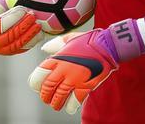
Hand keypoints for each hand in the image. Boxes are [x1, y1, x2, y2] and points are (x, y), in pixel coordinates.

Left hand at [28, 19, 144, 113]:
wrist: (108, 45)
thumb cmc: (89, 40)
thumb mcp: (69, 38)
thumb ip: (55, 44)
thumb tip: (45, 49)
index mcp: (58, 58)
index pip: (38, 75)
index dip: (36, 83)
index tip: (37, 86)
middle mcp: (64, 70)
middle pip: (47, 88)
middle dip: (45, 96)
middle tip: (46, 98)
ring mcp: (75, 79)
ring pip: (59, 97)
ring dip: (55, 103)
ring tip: (56, 105)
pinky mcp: (86, 86)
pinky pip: (74, 101)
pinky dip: (70, 106)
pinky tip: (70, 106)